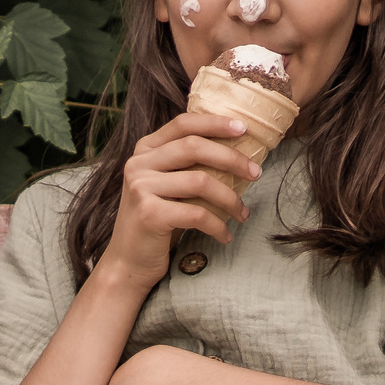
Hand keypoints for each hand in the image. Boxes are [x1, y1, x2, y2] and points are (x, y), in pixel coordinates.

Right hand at [95, 111, 263, 286]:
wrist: (128, 262)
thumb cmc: (157, 222)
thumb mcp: (166, 186)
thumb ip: (185, 165)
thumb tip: (236, 151)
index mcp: (144, 151)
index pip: (183, 124)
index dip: (215, 123)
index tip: (244, 129)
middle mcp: (138, 164)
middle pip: (194, 147)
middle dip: (232, 158)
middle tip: (256, 173)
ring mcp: (140, 188)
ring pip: (200, 181)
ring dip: (230, 198)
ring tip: (243, 213)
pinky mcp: (149, 214)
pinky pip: (197, 213)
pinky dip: (218, 226)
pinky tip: (225, 235)